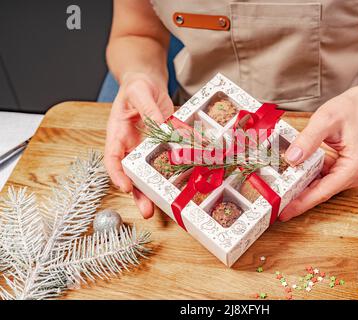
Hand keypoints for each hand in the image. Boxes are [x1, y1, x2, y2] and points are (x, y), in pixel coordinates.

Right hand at [104, 72, 173, 218]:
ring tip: (167, 203)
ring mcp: (149, 147)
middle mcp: (132, 145)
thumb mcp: (139, 92)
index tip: (125, 187)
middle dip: (139, 193)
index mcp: (118, 134)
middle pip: (132, 174)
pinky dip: (181, 165)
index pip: (112, 158)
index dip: (117, 175)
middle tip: (147, 210)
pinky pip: (172, 156)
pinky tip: (191, 174)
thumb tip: (159, 126)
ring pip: (152, 171)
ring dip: (159, 187)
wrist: (149, 82)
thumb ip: (149, 110)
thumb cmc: (136, 85)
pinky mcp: (165, 144)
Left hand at [279, 87, 357, 220]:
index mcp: (353, 168)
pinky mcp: (337, 171)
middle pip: (319, 193)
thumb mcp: (324, 120)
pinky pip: (317, 179)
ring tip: (276, 193)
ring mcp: (344, 175)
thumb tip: (292, 159)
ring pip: (317, 187)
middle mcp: (351, 176)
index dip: (302, 203)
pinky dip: (302, 178)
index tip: (285, 211)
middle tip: (274, 204)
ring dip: (298, 189)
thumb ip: (307, 140)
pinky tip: (286, 179)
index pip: (324, 191)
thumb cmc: (347, 111)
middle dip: (296, 198)